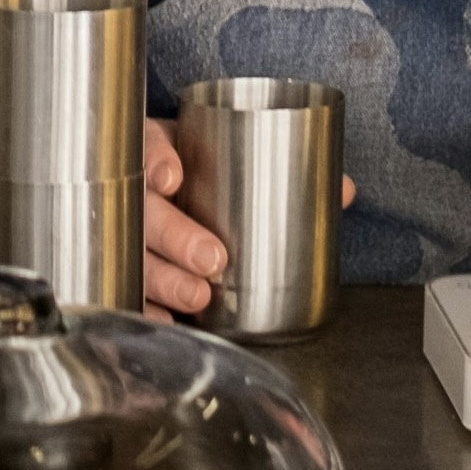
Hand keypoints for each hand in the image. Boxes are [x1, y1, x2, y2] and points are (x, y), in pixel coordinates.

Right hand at [135, 117, 351, 318]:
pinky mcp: (130, 267)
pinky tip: (169, 321)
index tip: (173, 177)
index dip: (156, 161)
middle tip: (213, 258)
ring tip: (198, 296)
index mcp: (159, 150)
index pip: (148, 147)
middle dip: (175, 235)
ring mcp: (127, 231)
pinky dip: (148, 309)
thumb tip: (343, 190)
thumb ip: (286, 170)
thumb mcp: (232, 155)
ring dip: (165, 278)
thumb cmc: (202, 169)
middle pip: (143, 212)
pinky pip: (132, 290)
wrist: (166, 184)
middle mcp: (137, 191)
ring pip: (136, 256)